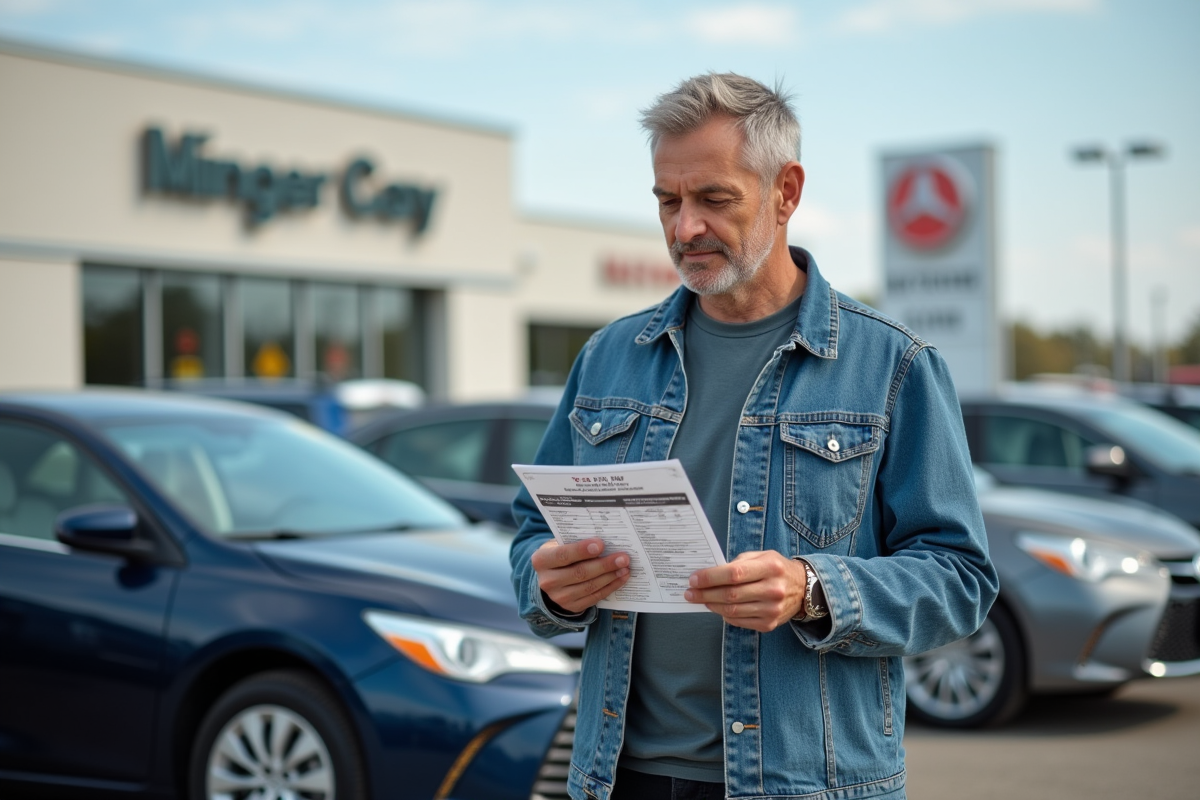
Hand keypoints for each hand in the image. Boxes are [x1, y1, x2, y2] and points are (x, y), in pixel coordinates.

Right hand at [530, 537, 630, 614]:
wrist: (551, 577)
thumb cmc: (560, 554)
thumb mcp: (559, 543)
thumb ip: (575, 541)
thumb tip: (604, 540)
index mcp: (541, 561)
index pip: (562, 555)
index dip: (581, 550)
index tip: (601, 544)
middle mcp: (547, 581)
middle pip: (579, 573)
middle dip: (604, 565)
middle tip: (623, 558)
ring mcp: (559, 597)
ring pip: (589, 587)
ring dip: (610, 577)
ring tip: (625, 567)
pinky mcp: (572, 607)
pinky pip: (594, 597)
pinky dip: (610, 587)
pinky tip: (621, 578)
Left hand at [684, 550, 805, 631]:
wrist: (803, 589)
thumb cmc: (777, 568)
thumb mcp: (762, 556)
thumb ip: (738, 562)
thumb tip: (710, 574)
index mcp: (770, 567)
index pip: (734, 573)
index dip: (710, 577)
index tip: (693, 579)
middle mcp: (773, 590)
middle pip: (731, 594)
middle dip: (705, 594)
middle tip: (690, 593)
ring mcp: (772, 610)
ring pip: (732, 610)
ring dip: (711, 605)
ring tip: (701, 599)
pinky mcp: (769, 624)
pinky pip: (739, 621)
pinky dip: (724, 615)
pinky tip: (717, 607)